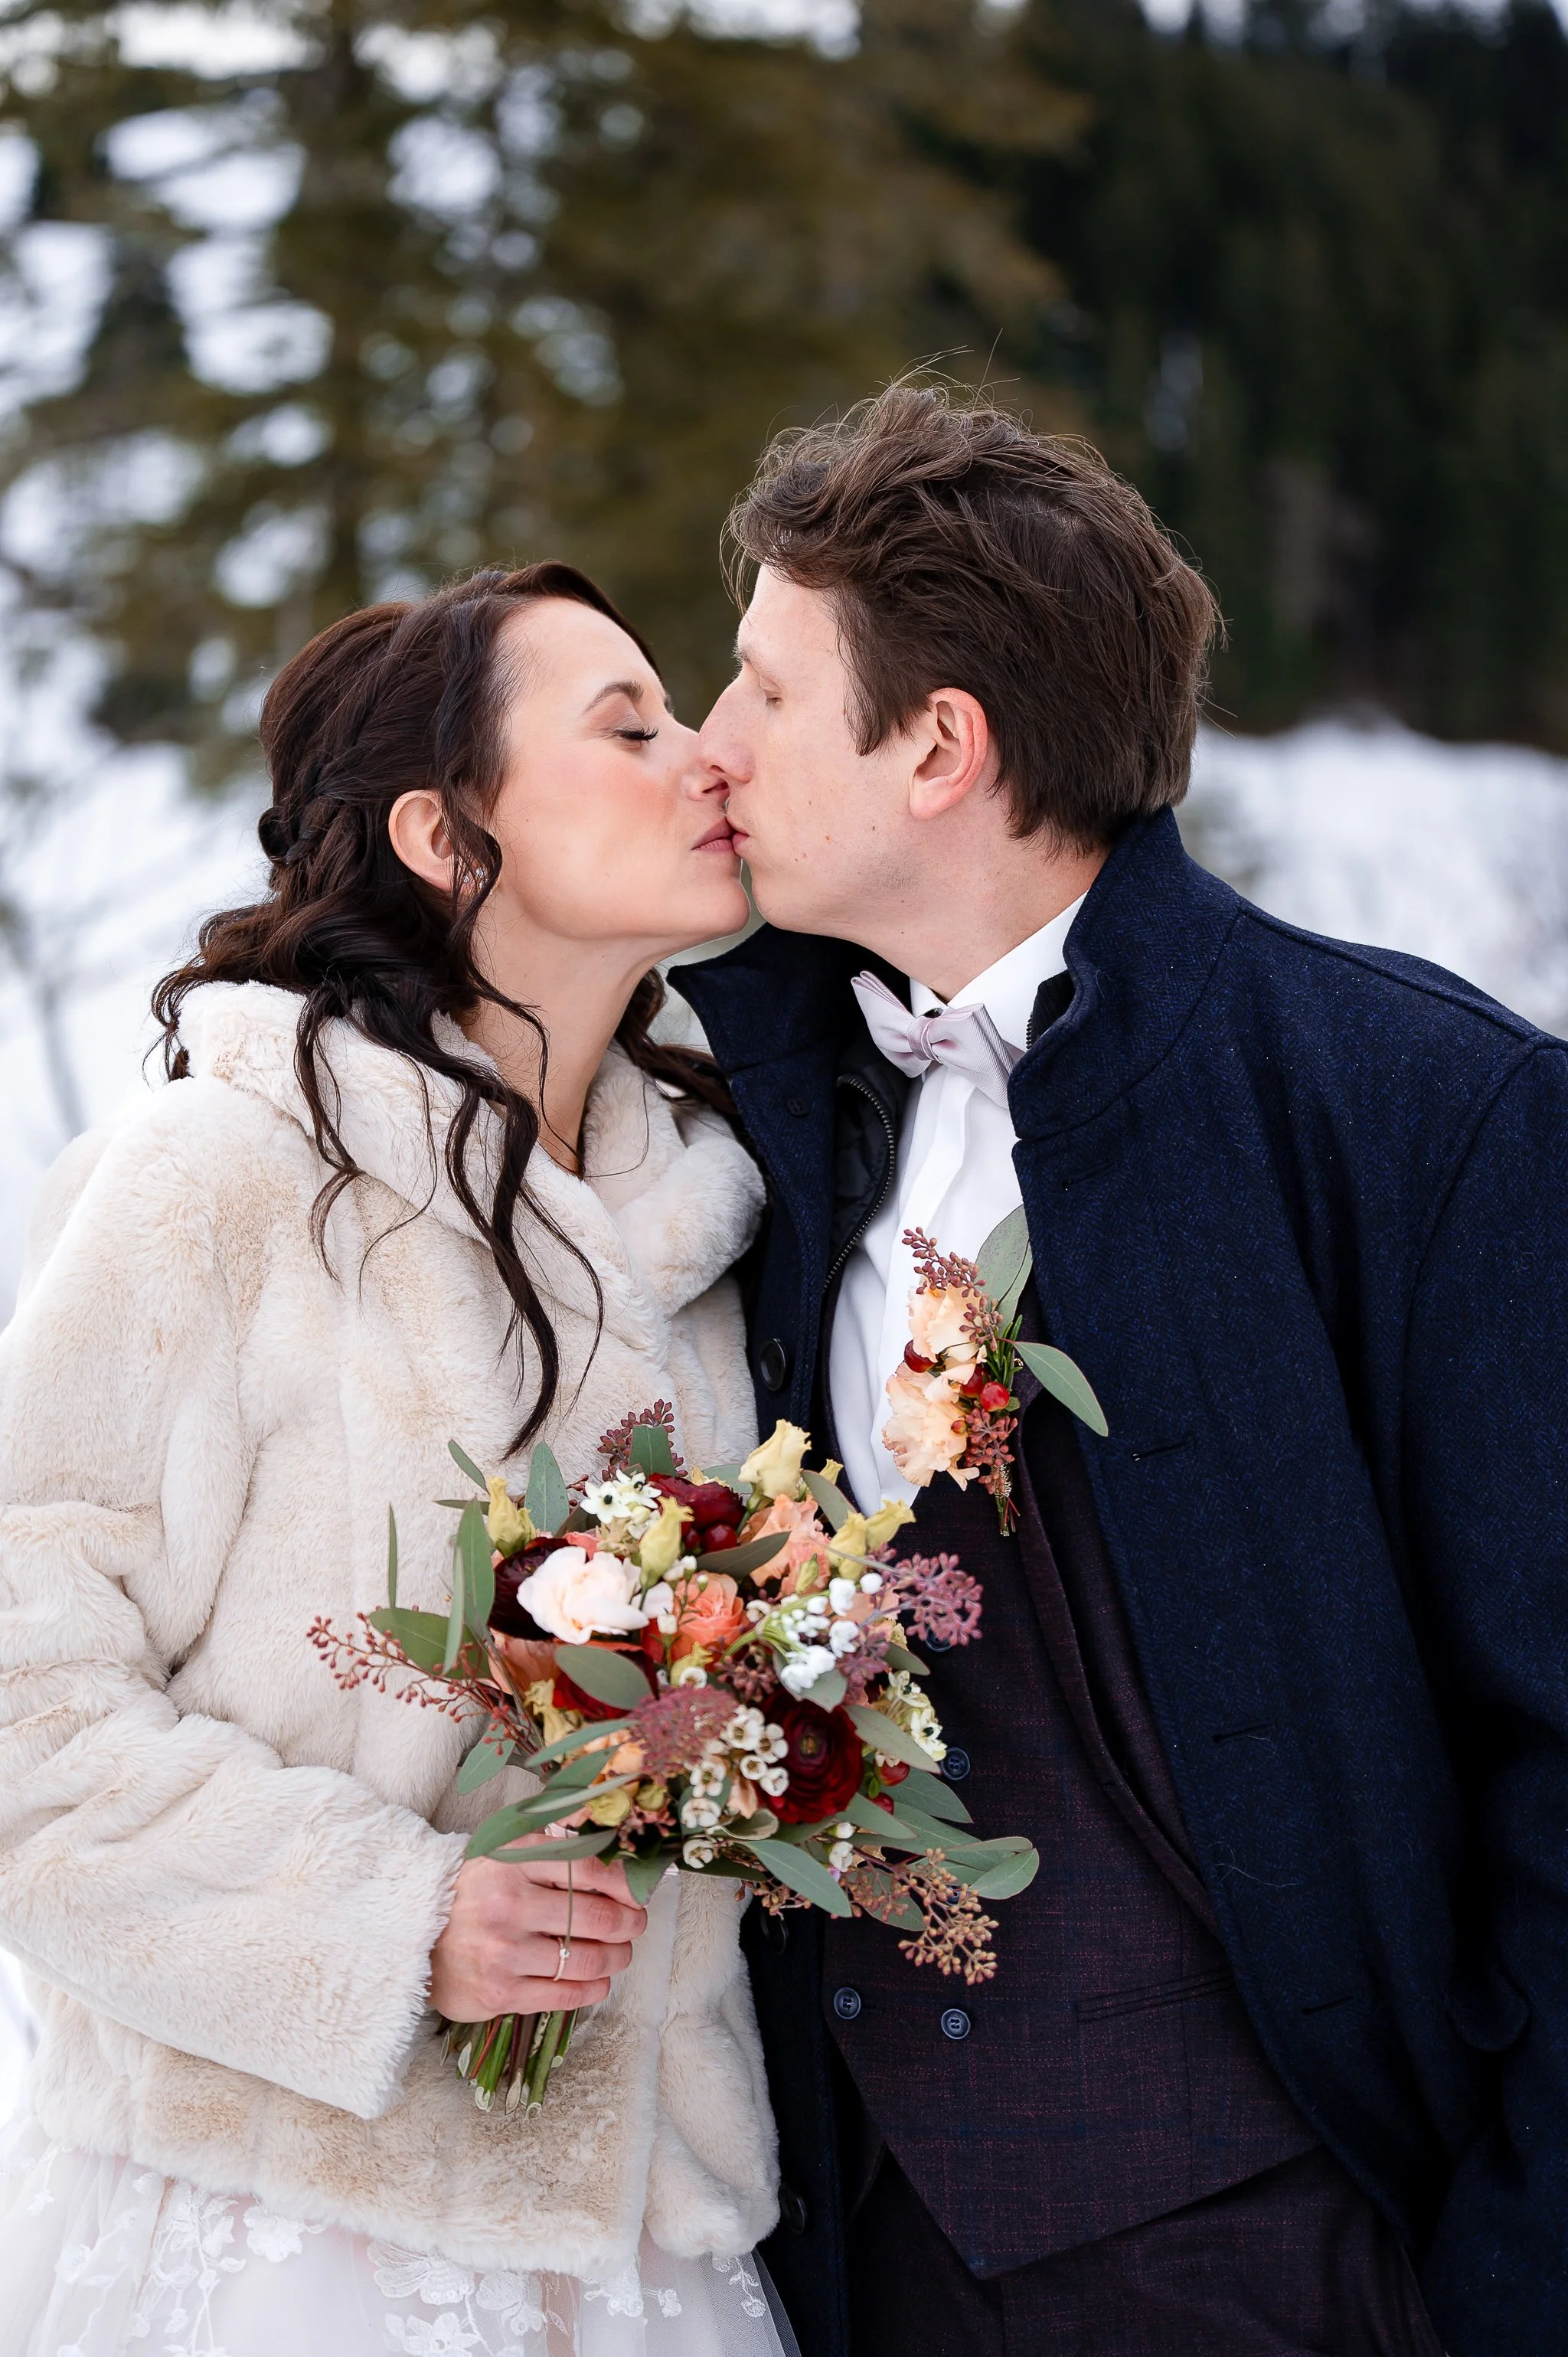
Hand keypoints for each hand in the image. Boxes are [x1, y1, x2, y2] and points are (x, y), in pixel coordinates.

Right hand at [429, 1845, 647, 2020]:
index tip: (638, 1892)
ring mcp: (504, 1952)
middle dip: (630, 1923)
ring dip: (617, 1957)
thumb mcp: (503, 1850)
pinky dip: (593, 1988)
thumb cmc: (472, 1889)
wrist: (414, 1933)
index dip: (625, 1883)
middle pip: (598, 1917)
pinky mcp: (500, 1992)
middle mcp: (509, 1905)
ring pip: (588, 1959)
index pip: (589, 1869)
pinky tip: (598, 1981)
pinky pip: (565, 1994)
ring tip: (620, 1953)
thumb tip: (607, 1836)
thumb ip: (552, 1841)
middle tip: (635, 1924)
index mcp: (512, 1862)